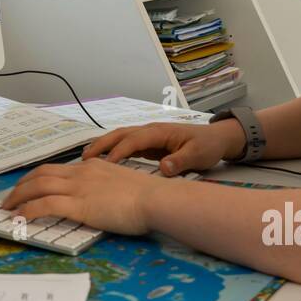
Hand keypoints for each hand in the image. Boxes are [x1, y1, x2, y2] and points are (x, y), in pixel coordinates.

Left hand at [0, 157, 169, 235]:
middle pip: (41, 174)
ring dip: (18, 197)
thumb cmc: (148, 196)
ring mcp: (79, 188)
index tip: (27, 188)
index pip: (57, 169)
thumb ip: (106, 187)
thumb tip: (99, 198)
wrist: (156, 199)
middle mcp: (81, 173)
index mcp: (92, 167)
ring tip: (7, 209)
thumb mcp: (122, 183)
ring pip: (37, 186)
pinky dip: (28, 210)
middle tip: (9, 199)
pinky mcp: (79, 205)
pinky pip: (45, 204)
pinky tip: (20, 218)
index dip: (37, 178)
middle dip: (21, 186)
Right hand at [81, 122, 243, 175]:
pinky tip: (103, 163)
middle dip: (101, 144)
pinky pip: (126, 146)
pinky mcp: (149, 144)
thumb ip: (180, 161)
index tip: (105, 166)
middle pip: (120, 134)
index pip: (133, 140)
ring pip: (120, 138)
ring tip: (85, 160)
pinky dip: (112, 151)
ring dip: (103, 146)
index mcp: (159, 132)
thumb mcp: (198, 155)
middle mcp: (150, 131)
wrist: (217, 138)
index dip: (118, 152)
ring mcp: (149, 136)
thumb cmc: (207, 146)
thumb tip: (164, 169)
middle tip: (83, 159)